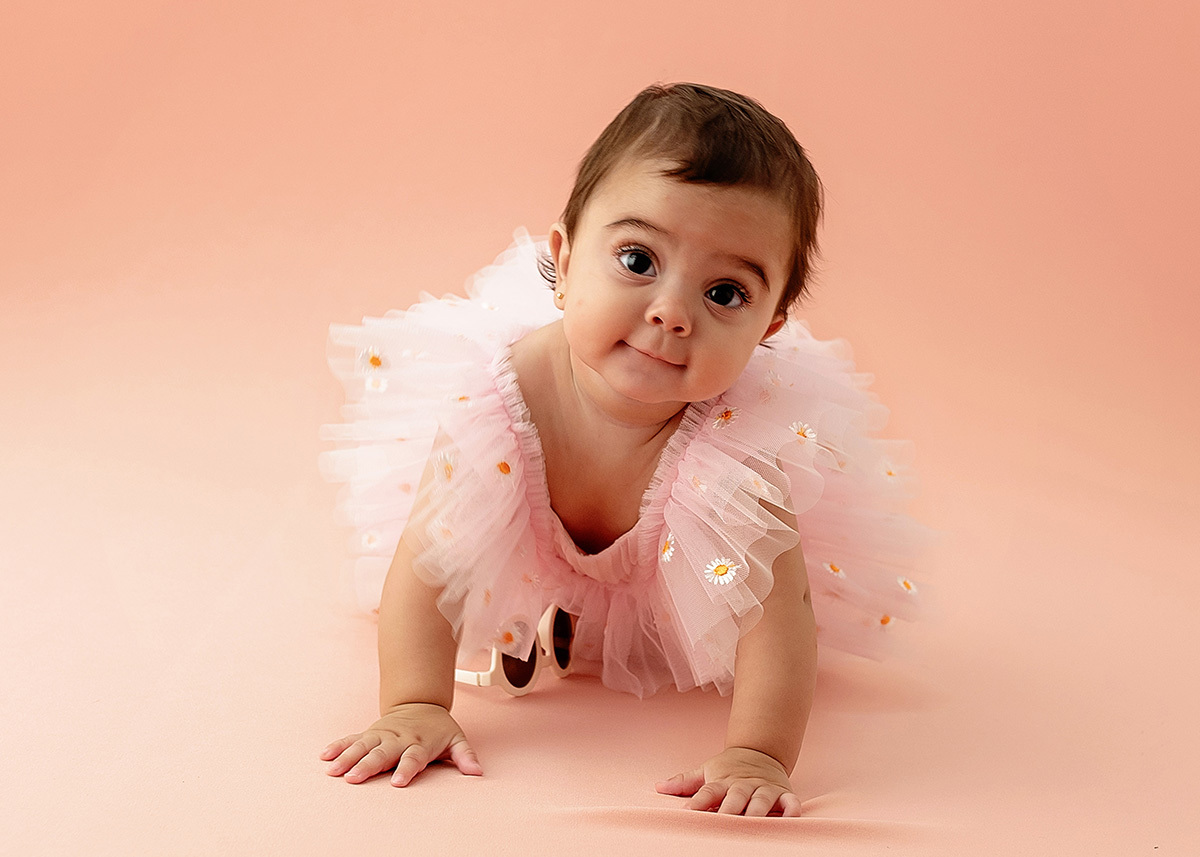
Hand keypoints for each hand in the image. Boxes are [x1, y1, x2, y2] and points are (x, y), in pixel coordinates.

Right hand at [320, 702, 482, 786]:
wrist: (420, 702)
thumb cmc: (438, 728)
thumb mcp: (456, 739)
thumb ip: (465, 756)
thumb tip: (477, 772)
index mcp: (419, 743)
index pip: (413, 758)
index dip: (406, 769)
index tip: (398, 782)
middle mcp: (398, 739)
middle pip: (382, 753)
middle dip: (367, 765)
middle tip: (354, 778)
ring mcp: (382, 734)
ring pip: (363, 746)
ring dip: (347, 757)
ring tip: (334, 770)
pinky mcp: (370, 732)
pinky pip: (351, 739)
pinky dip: (339, 746)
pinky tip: (325, 756)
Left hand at [655, 747, 801, 816]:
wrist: (760, 751)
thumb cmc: (729, 768)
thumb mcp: (707, 771)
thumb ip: (685, 782)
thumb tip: (658, 787)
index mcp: (723, 781)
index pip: (708, 791)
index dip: (698, 802)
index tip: (687, 814)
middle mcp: (744, 785)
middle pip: (736, 797)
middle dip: (729, 810)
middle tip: (721, 823)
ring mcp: (764, 788)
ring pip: (761, 800)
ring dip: (757, 811)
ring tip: (751, 824)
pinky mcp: (783, 792)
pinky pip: (790, 801)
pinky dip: (792, 809)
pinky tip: (791, 818)